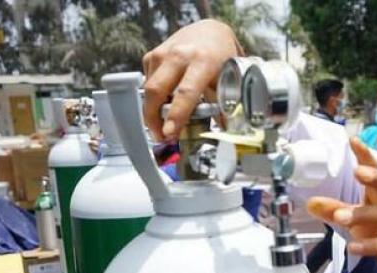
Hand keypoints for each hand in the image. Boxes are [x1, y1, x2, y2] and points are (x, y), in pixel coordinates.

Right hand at [142, 19, 241, 140]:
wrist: (210, 30)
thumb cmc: (221, 55)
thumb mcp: (228, 78)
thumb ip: (223, 103)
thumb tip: (222, 130)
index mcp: (203, 61)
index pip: (185, 93)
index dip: (176, 116)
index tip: (169, 134)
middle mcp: (179, 55)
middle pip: (156, 91)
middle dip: (153, 118)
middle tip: (160, 137)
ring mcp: (162, 53)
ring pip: (148, 88)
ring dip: (153, 110)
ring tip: (163, 123)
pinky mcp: (152, 55)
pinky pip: (148, 81)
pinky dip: (155, 96)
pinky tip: (166, 101)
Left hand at [306, 137, 376, 272]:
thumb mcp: (356, 219)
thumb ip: (334, 210)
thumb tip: (310, 203)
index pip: (375, 169)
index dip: (366, 155)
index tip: (353, 141)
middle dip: (374, 177)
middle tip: (358, 171)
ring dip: (362, 215)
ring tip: (339, 216)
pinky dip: (370, 245)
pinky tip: (353, 247)